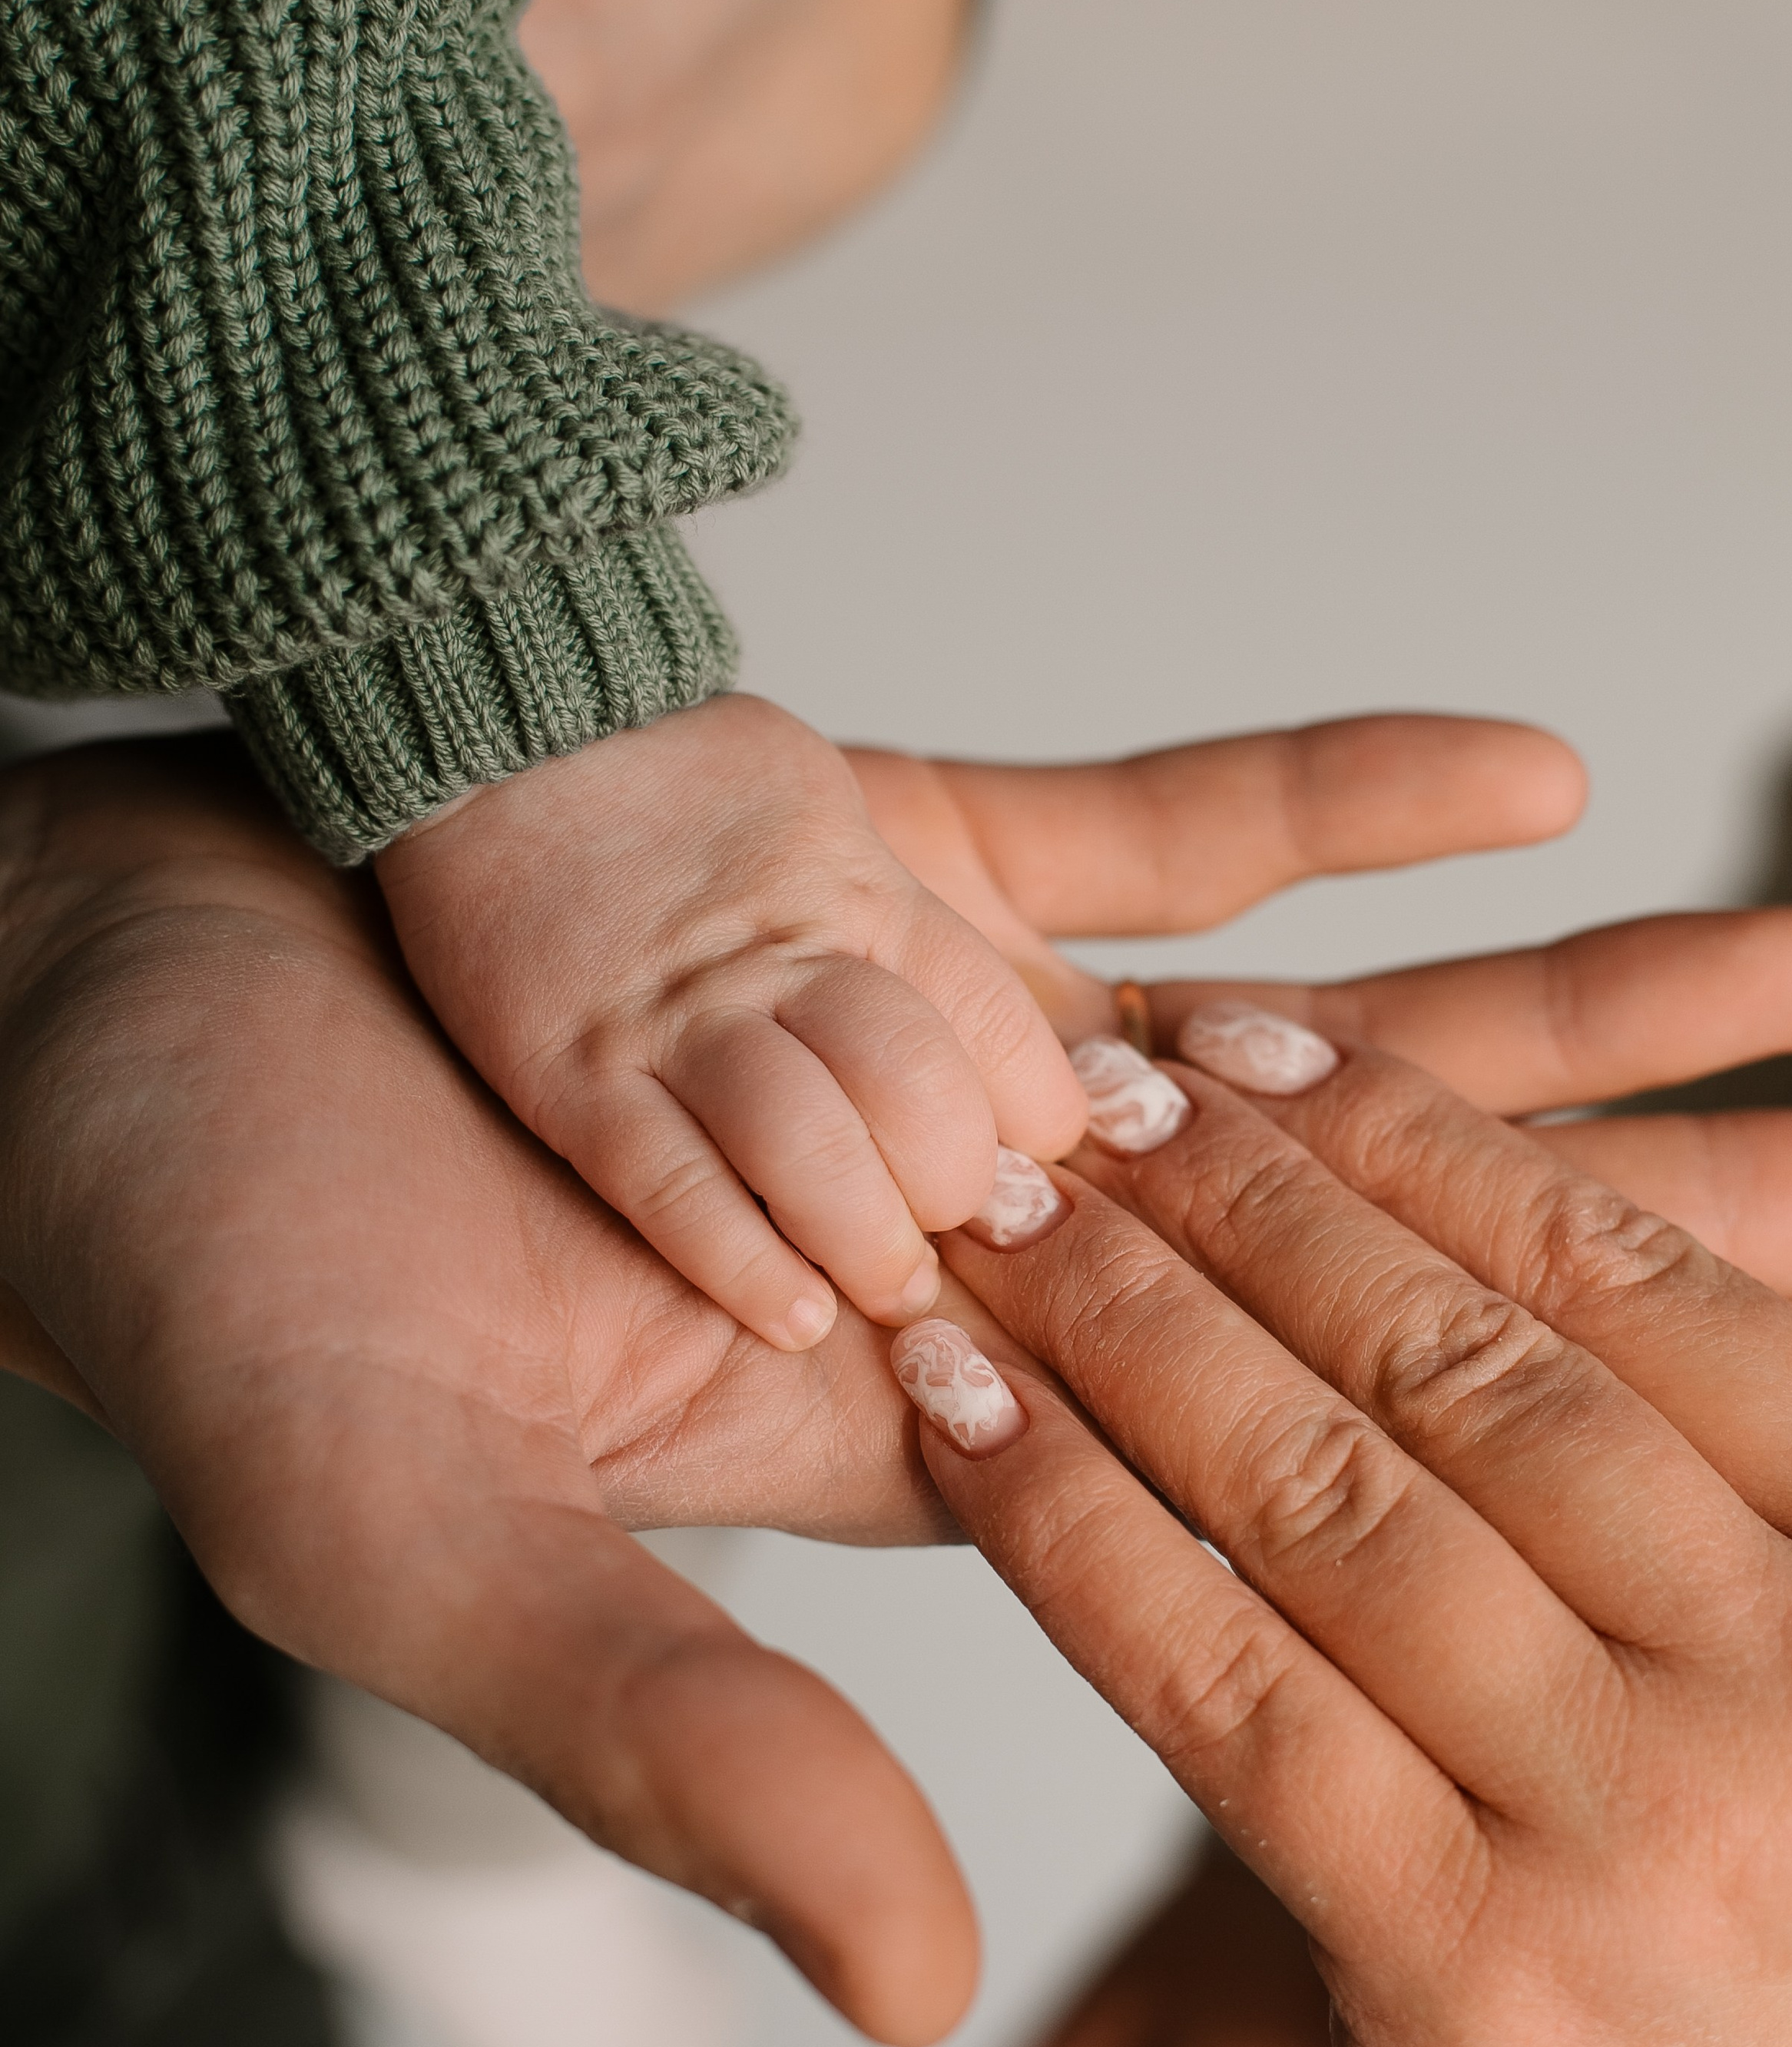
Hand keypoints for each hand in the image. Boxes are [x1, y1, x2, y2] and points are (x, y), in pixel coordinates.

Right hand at [4, 731, 1791, 2046]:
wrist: (103, 1012)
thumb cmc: (203, 1263)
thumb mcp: (408, 1522)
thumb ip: (667, 1726)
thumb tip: (922, 1969)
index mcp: (929, 1421)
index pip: (1331, 1470)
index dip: (1583, 1470)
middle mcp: (989, 1232)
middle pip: (1404, 1252)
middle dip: (1685, 1234)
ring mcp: (952, 1043)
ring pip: (1332, 1034)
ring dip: (1574, 999)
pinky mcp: (880, 860)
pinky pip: (1151, 825)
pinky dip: (1329, 794)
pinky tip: (1531, 759)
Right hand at [375, 693, 1090, 1345]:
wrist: (496, 728)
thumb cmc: (669, 786)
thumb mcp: (826, 814)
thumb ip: (899, 920)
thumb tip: (985, 1026)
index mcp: (856, 893)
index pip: (989, 1017)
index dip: (1033, 1104)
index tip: (1039, 1157)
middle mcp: (773, 960)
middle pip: (911, 1088)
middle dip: (955, 1183)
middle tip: (957, 1229)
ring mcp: (667, 1022)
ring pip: (803, 1147)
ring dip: (863, 1240)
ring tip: (892, 1291)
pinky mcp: (568, 1075)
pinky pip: (668, 1187)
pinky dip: (739, 1263)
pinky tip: (794, 1318)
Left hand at [918, 1051, 1791, 2046]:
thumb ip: (1728, 1490)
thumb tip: (1528, 1234)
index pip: (1633, 1275)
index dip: (1421, 1135)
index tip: (1265, 1038)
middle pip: (1465, 1358)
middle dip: (1247, 1194)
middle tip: (1091, 1087)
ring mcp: (1636, 1828)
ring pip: (1326, 1498)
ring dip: (1130, 1326)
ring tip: (997, 1212)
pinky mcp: (1467, 1976)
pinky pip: (1220, 1690)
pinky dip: (1072, 1532)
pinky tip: (965, 1419)